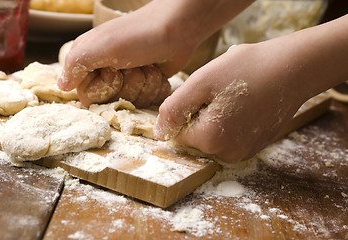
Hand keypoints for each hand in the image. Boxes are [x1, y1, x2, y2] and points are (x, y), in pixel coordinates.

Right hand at [57, 2, 195, 106]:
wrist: (177, 28)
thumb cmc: (138, 35)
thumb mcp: (101, 47)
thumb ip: (75, 64)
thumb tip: (61, 87)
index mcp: (91, 60)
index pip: (88, 95)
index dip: (102, 89)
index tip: (113, 72)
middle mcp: (107, 71)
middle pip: (111, 101)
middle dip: (126, 86)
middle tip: (133, 66)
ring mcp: (129, 78)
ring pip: (132, 102)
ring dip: (143, 85)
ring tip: (148, 66)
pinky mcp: (147, 83)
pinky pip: (147, 99)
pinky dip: (154, 87)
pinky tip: (157, 71)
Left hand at [155, 43, 304, 162]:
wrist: (292, 69)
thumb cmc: (245, 70)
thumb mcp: (200, 83)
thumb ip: (173, 110)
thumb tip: (159, 133)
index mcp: (209, 140)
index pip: (178, 132)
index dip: (186, 109)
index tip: (206, 93)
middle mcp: (226, 154)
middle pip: (196, 136)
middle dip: (201, 114)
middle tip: (221, 92)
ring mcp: (243, 152)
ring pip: (213, 135)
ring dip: (216, 117)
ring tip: (234, 97)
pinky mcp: (255, 146)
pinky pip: (229, 136)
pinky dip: (231, 121)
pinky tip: (245, 104)